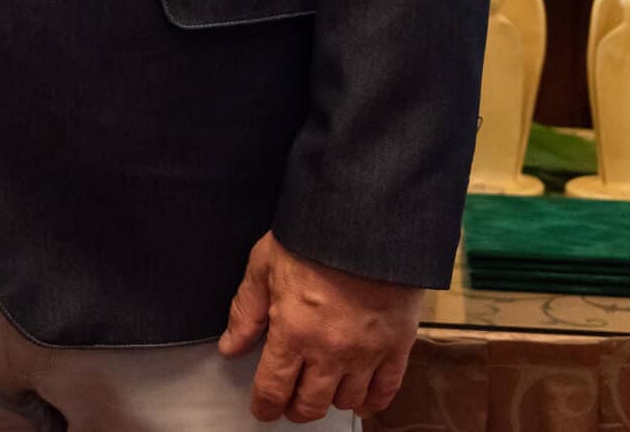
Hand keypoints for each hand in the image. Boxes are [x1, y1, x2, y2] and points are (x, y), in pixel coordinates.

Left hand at [218, 231, 422, 421]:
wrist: (368, 221)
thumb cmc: (312, 237)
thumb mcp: (263, 265)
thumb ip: (246, 311)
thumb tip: (230, 346)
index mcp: (292, 332)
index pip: (273, 389)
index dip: (265, 406)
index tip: (262, 409)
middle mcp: (330, 351)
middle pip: (310, 404)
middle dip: (295, 408)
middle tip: (290, 402)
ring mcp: (367, 352)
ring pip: (347, 401)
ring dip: (331, 401)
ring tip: (322, 390)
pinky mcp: (399, 346)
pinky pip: (387, 389)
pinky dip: (373, 401)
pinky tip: (362, 398)